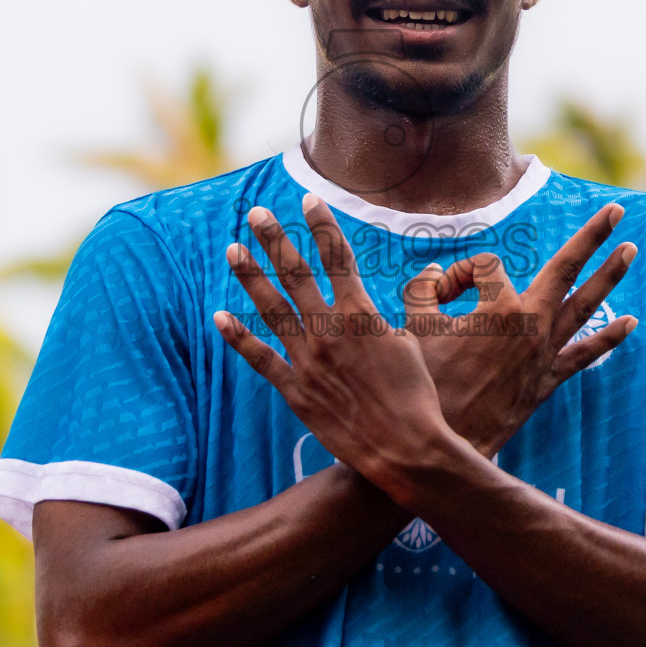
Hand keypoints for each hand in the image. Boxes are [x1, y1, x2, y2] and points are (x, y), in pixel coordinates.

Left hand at [214, 194, 449, 483]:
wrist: (404, 447)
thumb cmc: (417, 394)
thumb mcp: (416, 340)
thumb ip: (409, 305)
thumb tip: (426, 273)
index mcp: (360, 313)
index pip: (337, 256)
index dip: (322, 224)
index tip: (309, 199)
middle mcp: (328, 330)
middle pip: (295, 273)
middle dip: (274, 239)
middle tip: (257, 213)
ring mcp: (307, 359)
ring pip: (270, 308)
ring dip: (250, 276)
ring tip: (233, 250)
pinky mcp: (295, 390)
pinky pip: (260, 358)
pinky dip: (238, 337)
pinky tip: (220, 316)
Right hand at [403, 204, 637, 455]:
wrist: (442, 443)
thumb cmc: (425, 384)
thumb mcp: (412, 327)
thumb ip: (423, 289)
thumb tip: (436, 273)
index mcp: (498, 307)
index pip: (484, 266)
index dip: (458, 275)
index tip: (437, 299)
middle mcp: (530, 325)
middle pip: (566, 268)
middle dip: (592, 236)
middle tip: (616, 211)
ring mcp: (542, 353)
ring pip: (584, 307)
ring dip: (609, 276)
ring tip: (630, 251)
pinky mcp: (545, 381)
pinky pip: (583, 355)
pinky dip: (608, 339)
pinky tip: (630, 324)